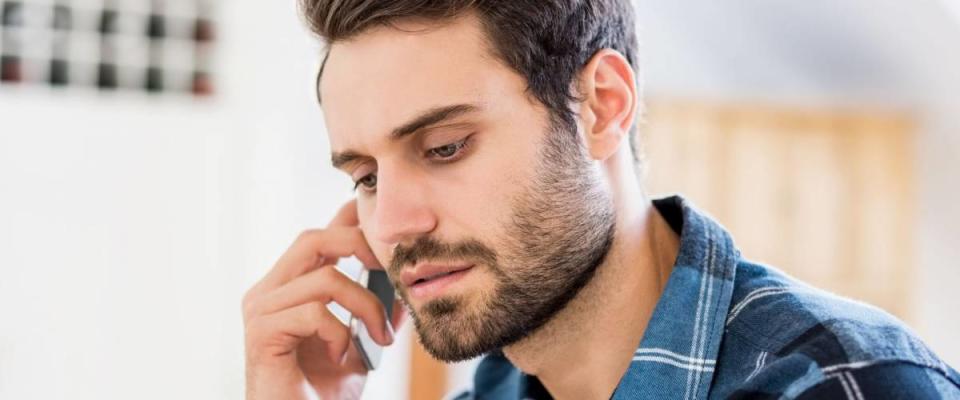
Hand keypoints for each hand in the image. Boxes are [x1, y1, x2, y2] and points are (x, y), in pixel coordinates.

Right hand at [242, 200, 405, 398]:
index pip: (318, 236)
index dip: (349, 219)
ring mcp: (261, 310)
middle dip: (358, 244)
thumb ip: (374, 311)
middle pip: (313, 238)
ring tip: (380, 338)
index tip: (384, 228)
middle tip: (388, 269)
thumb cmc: (322, 391)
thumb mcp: (360, 344)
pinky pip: (314, 312)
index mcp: (288, 288)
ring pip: (325, 277)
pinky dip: (340, 333)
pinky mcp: (262, 332)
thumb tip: (403, 285)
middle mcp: (268, 292)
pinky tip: (341, 355)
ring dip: (366, 306)